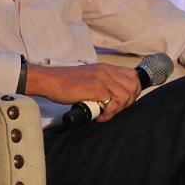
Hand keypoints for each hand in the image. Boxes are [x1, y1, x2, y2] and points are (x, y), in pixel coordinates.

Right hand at [25, 62, 140, 121]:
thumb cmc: (67, 83)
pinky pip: (112, 103)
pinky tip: (99, 116)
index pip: (134, 76)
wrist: (50, 80)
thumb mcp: (91, 77)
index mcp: (107, 68)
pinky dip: (108, 114)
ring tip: (106, 114)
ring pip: (126, 95)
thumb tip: (114, 98)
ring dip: (118, 109)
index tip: (122, 103)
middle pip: (134, 86)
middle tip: (114, 110)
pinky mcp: (95, 88)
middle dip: (128, 102)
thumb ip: (103, 82)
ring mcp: (102, 78)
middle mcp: (107, 70)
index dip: (132, 92)